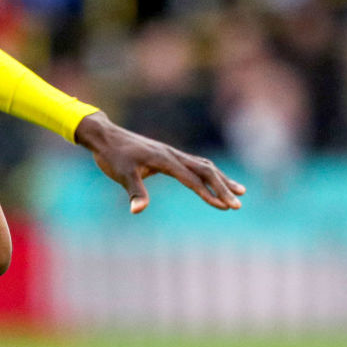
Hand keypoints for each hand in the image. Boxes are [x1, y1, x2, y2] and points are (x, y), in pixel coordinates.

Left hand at [74, 113, 244, 213]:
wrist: (106, 136)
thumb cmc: (113, 157)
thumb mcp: (121, 175)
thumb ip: (134, 192)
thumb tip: (138, 210)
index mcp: (165, 160)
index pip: (193, 179)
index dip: (209, 194)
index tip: (223, 206)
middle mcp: (173, 155)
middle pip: (206, 171)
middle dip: (223, 188)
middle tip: (238, 205)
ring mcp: (173, 154)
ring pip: (205, 166)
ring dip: (222, 179)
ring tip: (241, 191)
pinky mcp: (169, 156)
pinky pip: (196, 164)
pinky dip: (210, 173)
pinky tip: (217, 181)